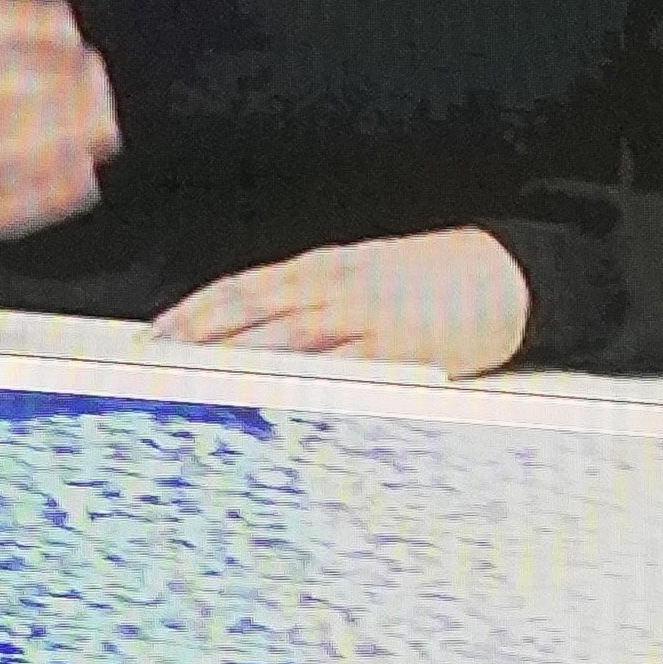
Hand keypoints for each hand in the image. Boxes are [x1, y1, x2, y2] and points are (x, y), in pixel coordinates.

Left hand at [153, 226, 530, 374]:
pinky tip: (269, 397)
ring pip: (284, 337)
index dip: (195, 310)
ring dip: (235, 361)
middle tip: (154, 364)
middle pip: (251, 311)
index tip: (157, 333)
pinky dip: (301, 380)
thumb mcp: (369, 273)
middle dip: (197, 338)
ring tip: (193, 383)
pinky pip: (338, 365)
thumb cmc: (438, 278)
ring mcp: (365, 315)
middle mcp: (335, 285)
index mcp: (325, 266)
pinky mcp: (397, 346)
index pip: (243, 286)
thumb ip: (319, 297)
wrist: (509, 272)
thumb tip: (265, 325)